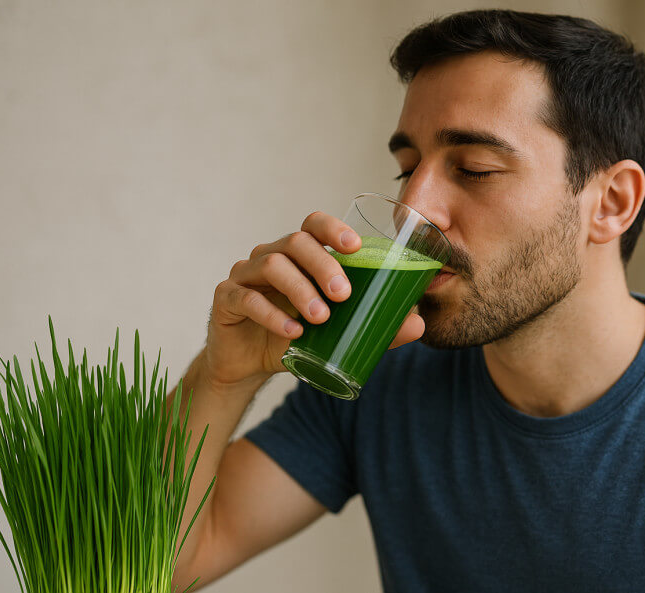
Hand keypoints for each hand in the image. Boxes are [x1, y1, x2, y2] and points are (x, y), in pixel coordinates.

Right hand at [204, 211, 425, 387]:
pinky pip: (246, 298)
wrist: (249, 364)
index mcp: (300, 256)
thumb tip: (418, 324)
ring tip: (321, 319)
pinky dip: (271, 314)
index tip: (356, 247)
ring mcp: (246, 274)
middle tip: (344, 294)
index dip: (333, 229)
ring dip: (300, 290)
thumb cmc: (297, 336)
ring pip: (272, 265)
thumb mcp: (336, 331)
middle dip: (323, 264)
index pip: (314, 225)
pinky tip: (292, 331)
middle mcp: (271, 256)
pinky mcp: (226, 298)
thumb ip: (374, 325)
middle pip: (296, 242)